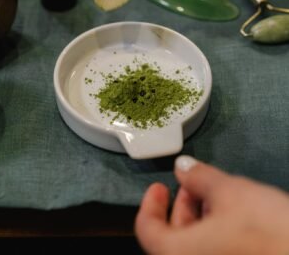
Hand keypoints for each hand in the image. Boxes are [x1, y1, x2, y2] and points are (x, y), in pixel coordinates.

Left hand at [135, 156, 288, 254]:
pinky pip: (212, 252)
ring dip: (197, 217)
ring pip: (193, 246)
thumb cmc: (265, 228)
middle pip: (170, 238)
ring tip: (214, 193)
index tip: (159, 185)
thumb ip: (199, 177)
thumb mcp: (229, 192)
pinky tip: (229, 214)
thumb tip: (182, 166)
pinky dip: (212, 233)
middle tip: (192, 183)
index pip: (147, 230)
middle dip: (180, 205)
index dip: (150, 204)